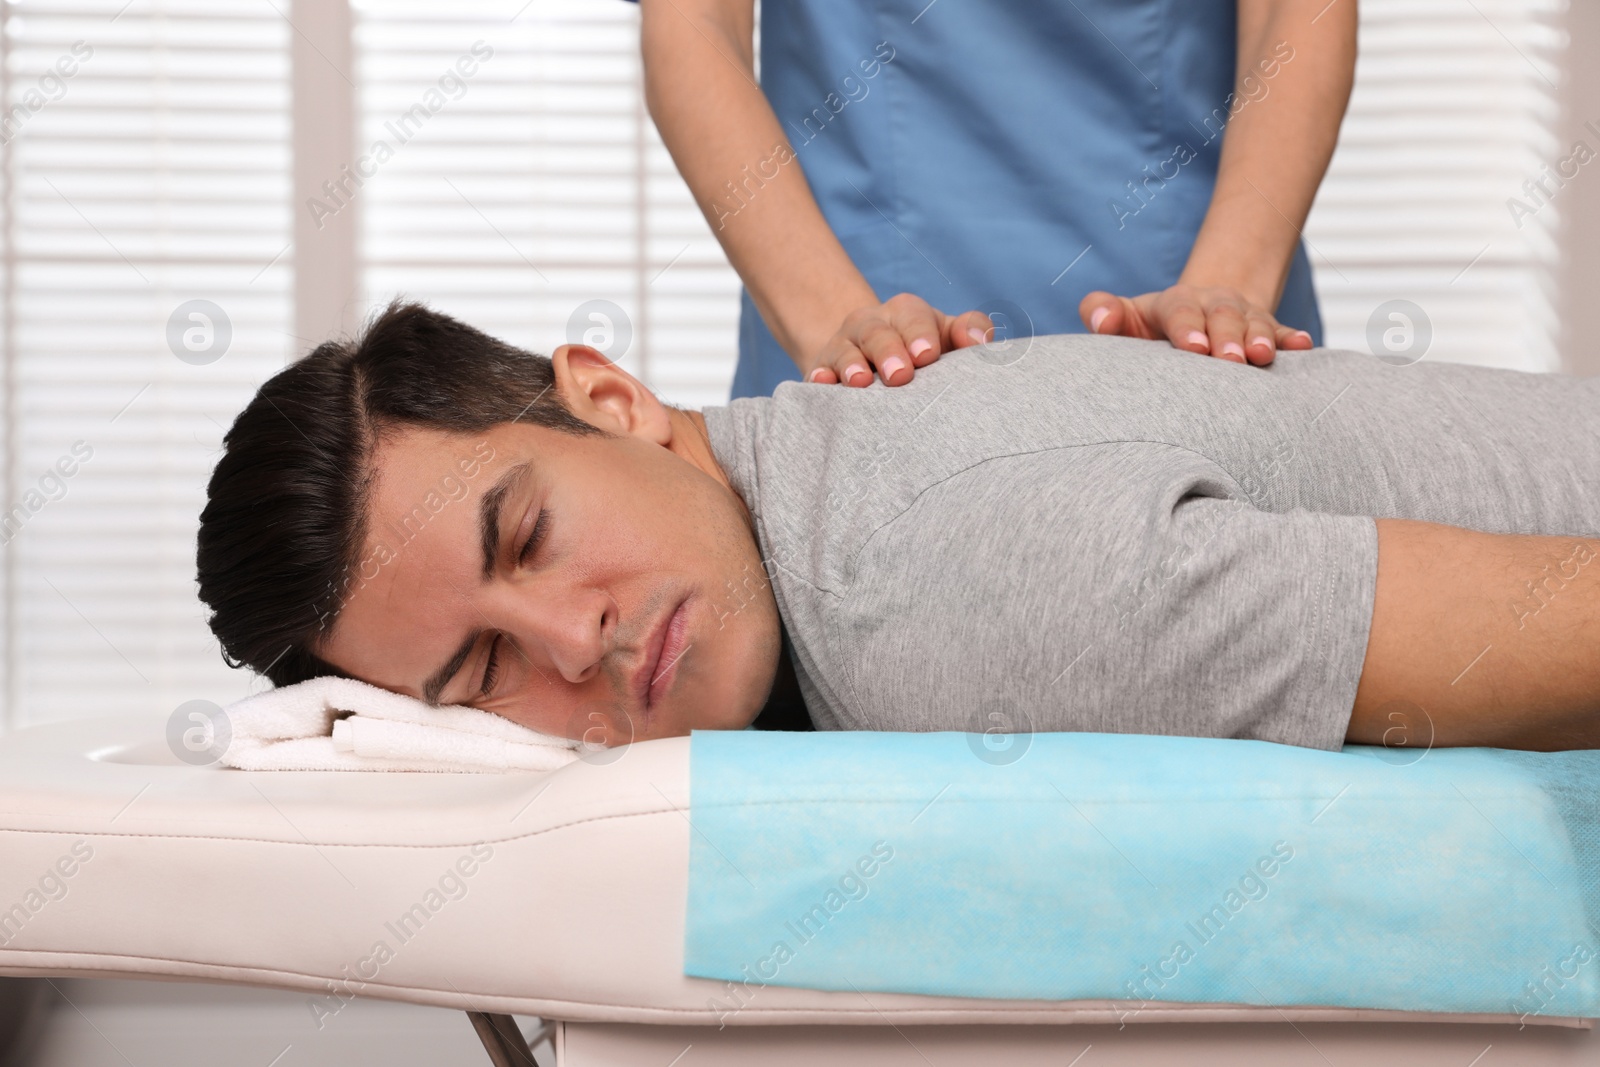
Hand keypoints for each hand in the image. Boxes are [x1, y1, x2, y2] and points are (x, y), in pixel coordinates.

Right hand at [801, 293, 994, 386]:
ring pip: (845, 351)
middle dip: (888, 351)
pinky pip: (817, 372)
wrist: (874, 364)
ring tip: (861, 382)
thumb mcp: (947, 337)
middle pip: (877, 331)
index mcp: (906, 313)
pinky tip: (822, 384)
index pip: (915, 316)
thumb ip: (970, 331)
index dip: (920, 333)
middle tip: (901, 376)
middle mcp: (872, 325)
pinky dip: (820, 378)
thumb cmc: (923, 354)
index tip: (928, 355)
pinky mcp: (822, 371)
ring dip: (852, 365)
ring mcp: (843, 348)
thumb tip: (982, 341)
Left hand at [1078, 284, 1313, 365]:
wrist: (1194, 318)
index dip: (1187, 327)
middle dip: (1228, 337)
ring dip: (1261, 338)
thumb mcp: (1124, 318)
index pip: (1180, 310)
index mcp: (1176, 303)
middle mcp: (1213, 304)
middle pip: (1223, 315)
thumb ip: (1102, 312)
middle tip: (1230, 361)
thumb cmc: (1149, 329)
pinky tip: (1303, 347)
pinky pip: (1284, 332)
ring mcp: (1243, 316)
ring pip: (1256, 323)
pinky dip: (1292, 340)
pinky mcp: (1268, 331)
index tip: (1193, 349)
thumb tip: (1100, 320)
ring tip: (1263, 357)